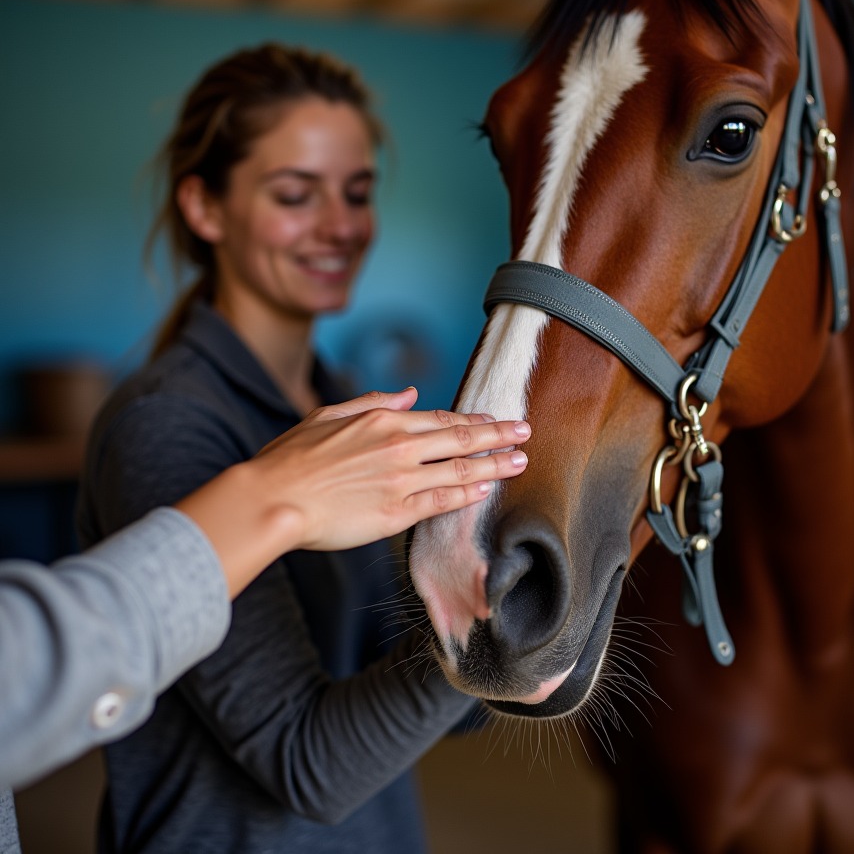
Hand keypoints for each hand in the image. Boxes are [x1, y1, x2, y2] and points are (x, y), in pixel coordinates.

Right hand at [244, 387, 529, 550]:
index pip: (441, 418)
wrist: (272, 499)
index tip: (495, 420)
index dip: (473, 420)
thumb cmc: (291, 458)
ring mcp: (400, 481)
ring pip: (460, 469)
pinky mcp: (396, 514)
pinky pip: (441, 501)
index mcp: (383, 420)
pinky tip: (486, 489)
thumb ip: (373, 402)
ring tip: (520, 461)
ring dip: (495, 464)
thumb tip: (411, 394)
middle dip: (499, 435)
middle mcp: (399, 447)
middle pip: (461, 439)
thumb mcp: (329, 415)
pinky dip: (467, 493)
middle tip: (526, 431)